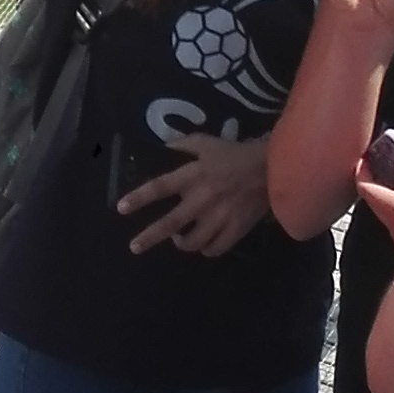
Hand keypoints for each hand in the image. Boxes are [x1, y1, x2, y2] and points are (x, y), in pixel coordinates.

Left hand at [119, 133, 271, 257]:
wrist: (272, 168)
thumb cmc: (235, 154)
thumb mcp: (207, 142)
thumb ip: (183, 145)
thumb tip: (161, 147)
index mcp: (194, 175)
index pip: (160, 187)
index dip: (139, 198)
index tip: (121, 208)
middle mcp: (203, 198)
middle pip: (172, 222)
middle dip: (150, 236)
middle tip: (134, 247)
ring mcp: (220, 216)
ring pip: (193, 242)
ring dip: (181, 244)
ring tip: (177, 241)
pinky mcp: (236, 229)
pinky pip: (215, 249)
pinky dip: (206, 250)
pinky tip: (203, 245)